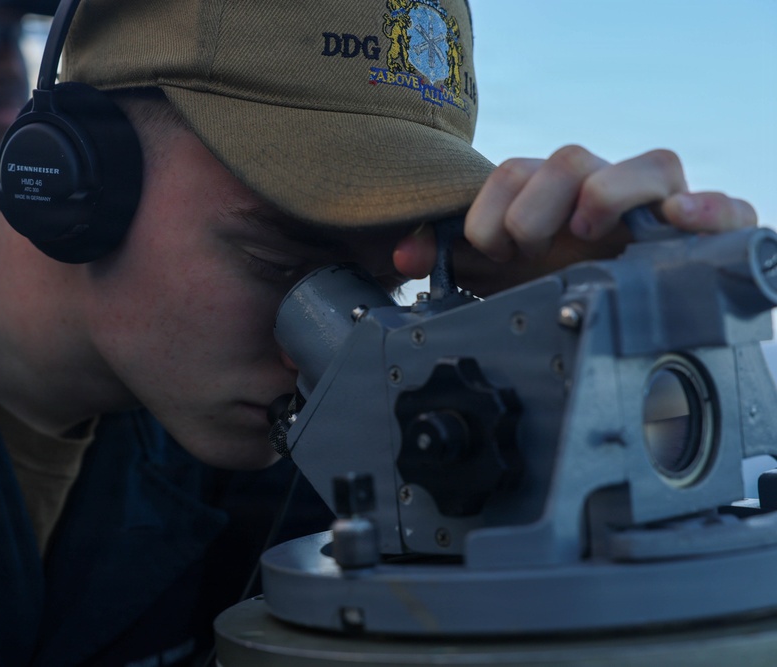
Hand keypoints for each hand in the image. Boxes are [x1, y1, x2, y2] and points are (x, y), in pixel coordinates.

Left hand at [393, 146, 757, 295]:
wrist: (627, 326)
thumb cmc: (560, 288)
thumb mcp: (500, 278)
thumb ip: (452, 259)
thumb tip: (403, 254)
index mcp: (550, 201)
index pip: (515, 172)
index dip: (491, 208)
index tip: (487, 249)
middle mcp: (603, 193)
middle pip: (571, 160)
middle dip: (536, 204)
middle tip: (526, 249)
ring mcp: (658, 210)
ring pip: (649, 165)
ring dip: (608, 192)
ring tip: (586, 228)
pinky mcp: (708, 233)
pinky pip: (724, 205)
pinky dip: (710, 208)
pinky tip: (685, 220)